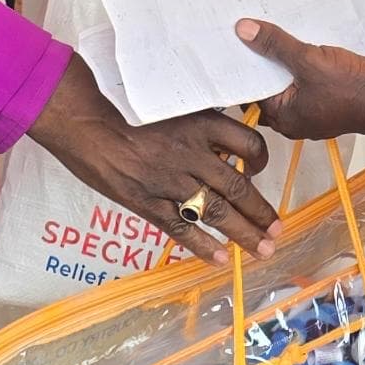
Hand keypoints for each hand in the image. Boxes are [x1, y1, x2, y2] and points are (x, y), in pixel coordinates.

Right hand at [26, 58, 276, 263]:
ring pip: (218, 212)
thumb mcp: (171, 104)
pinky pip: (183, 228)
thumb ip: (197, 122)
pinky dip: (203, 246)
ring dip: (244, 234)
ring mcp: (173, 182)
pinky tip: (220, 260)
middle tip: (277, 231)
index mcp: (201, 125)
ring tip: (261, 251)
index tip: (262, 170)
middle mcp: (194, 155)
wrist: (87, 126)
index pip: (248, 143)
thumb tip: (221, 139)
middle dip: (261, 213)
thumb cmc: (124, 109)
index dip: (261, 160)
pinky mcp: (150, 204)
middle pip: (239, 188)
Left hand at [240, 19, 364, 143]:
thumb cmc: (350, 88)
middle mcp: (294, 119)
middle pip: (269, 87)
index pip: (252, 92)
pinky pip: (307, 81)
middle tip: (248, 34)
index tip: (233, 44)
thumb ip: (275, 45)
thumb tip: (242, 30)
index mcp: (283, 117)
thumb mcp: (308, 60)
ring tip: (271, 34)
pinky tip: (299, 43)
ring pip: (289, 83)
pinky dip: (301, 65)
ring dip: (283, 62)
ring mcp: (313, 111)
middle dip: (262, 63)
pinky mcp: (328, 100)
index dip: (243, 67)